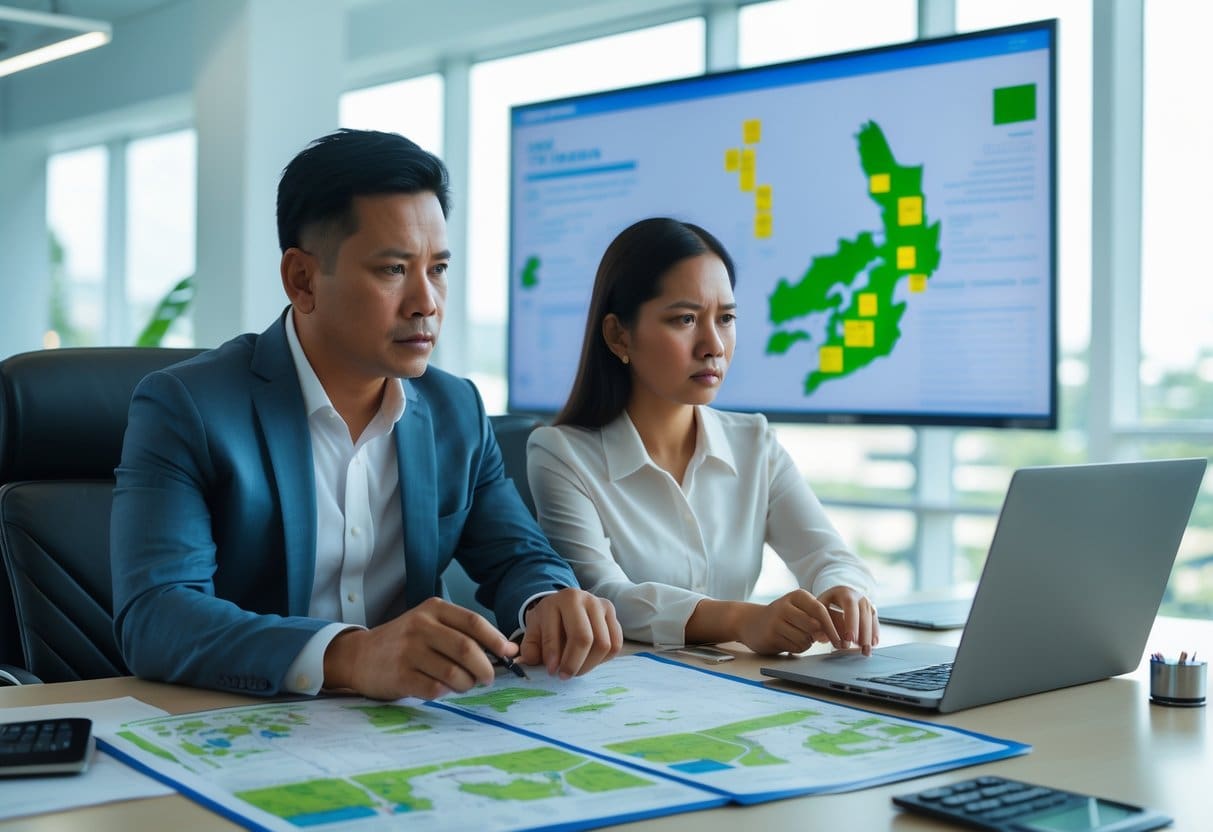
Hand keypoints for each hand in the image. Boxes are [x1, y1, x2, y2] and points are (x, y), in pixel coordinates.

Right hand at [322, 597, 515, 699]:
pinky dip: (446, 692)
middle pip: (466, 648)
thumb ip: (464, 633)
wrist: (359, 656)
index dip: (495, 639)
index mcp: (433, 609)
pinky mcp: (400, 676)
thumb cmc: (405, 642)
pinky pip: (435, 689)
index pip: (473, 622)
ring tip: (465, 684)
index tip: (509, 654)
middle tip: (488, 678)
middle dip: (485, 667)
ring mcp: (408, 651)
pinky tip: (443, 688)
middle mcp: (420, 626)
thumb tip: (508, 650)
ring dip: (467, 683)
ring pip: (453, 672)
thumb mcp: (430, 625)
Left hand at [518, 588, 622, 678]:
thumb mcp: (534, 630)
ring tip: (577, 669)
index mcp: (560, 600)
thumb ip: (530, 648)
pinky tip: (590, 660)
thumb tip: (533, 662)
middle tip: (565, 675)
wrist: (565, 605)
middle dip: (574, 663)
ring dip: (589, 664)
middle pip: (584, 638)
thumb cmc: (549, 621)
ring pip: (603, 644)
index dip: (552, 656)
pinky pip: (616, 644)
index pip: (556, 633)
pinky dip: (603, 659)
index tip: (551, 672)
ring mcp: (601, 605)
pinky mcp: (613, 615)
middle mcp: (584, 598)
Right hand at [735, 589, 843, 654]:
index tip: (842, 641)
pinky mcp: (770, 635)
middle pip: (813, 626)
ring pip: (805, 639)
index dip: (833, 627)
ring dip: (807, 643)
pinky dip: (797, 648)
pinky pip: (795, 647)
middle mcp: (786, 605)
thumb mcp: (803, 610)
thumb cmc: (785, 617)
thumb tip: (843, 632)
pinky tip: (789, 641)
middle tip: (817, 638)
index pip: (820, 610)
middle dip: (819, 637)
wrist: (750, 622)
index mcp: (798, 595)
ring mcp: (776, 620)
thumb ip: (824, 619)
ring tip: (798, 636)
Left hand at [817, 585, 878, 655]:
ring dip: (870, 636)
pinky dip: (874, 633)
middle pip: (864, 614)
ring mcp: (867, 603)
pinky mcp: (872, 610)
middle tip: (861, 648)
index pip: (850, 606)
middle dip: (863, 632)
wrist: (838, 594)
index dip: (851, 623)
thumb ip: (820, 619)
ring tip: (866, 651)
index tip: (849, 638)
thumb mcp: (820, 605)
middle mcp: (858, 597)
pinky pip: (875, 622)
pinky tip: (873, 644)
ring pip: (871, 619)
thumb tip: (820, 637)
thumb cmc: (827, 601)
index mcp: (844, 593)